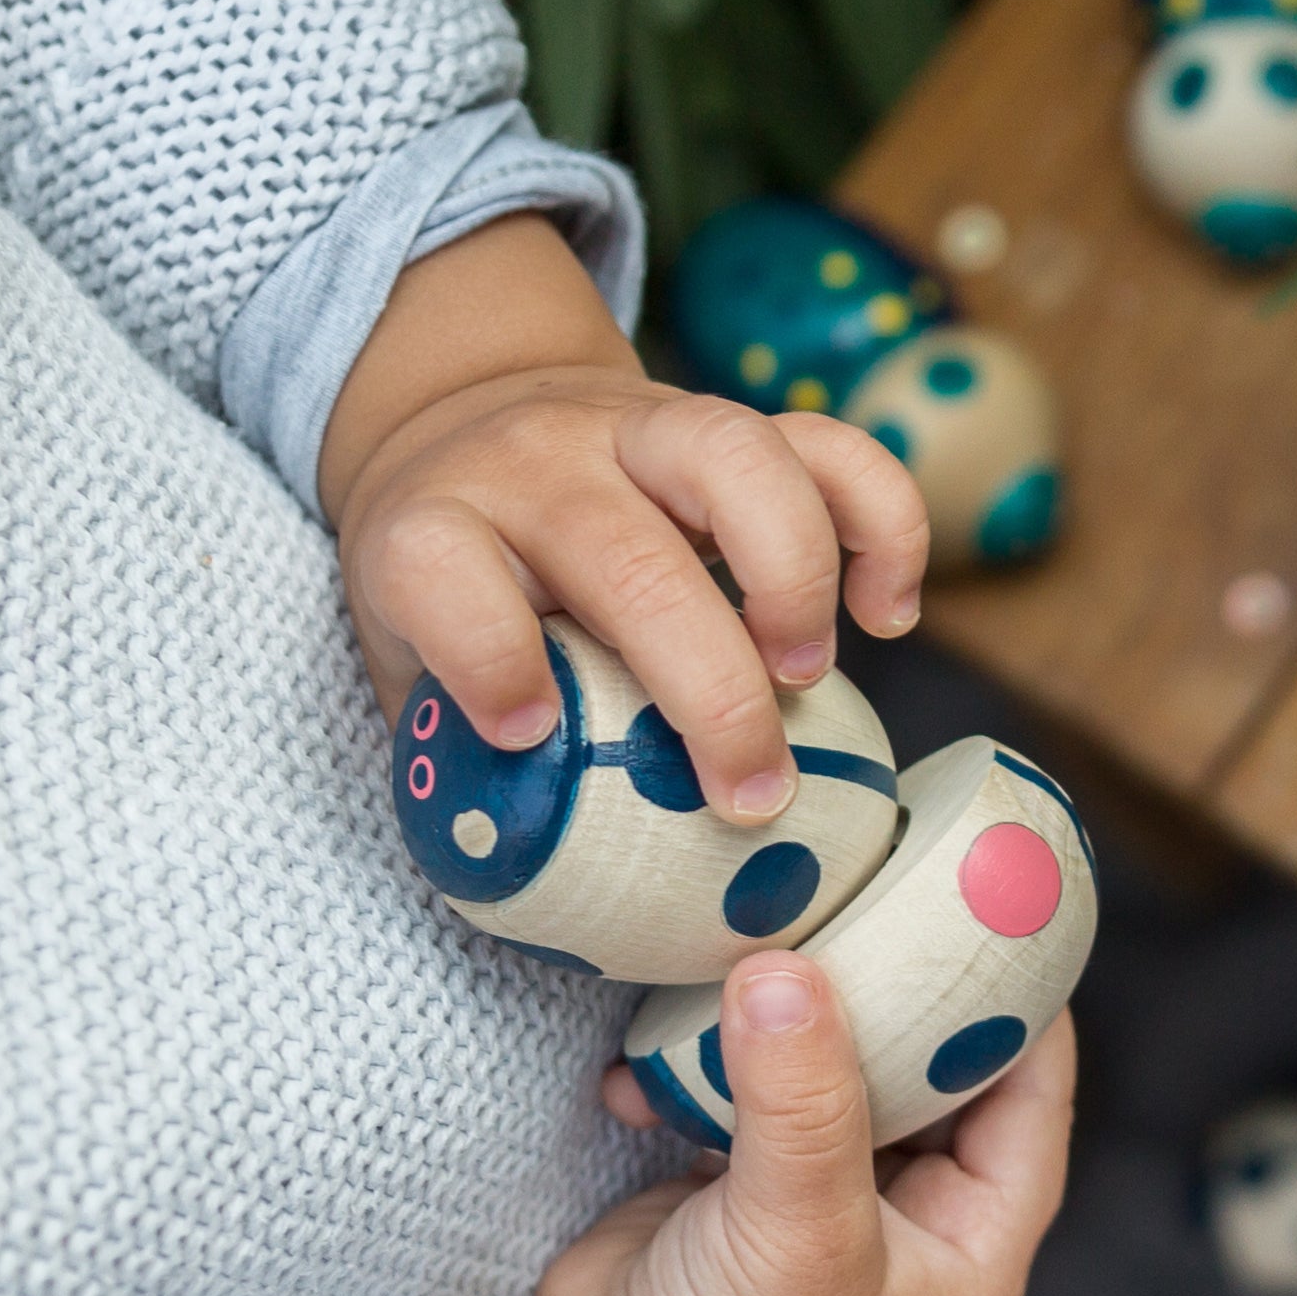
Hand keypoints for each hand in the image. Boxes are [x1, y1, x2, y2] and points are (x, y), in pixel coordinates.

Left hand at [325, 215, 928, 822]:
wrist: (473, 423)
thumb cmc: (458, 583)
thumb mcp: (410, 660)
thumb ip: (458, 748)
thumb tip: (540, 875)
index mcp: (434, 526)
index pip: (441, 566)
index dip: (487, 653)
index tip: (530, 735)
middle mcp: (541, 466)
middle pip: (631, 561)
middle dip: (712, 695)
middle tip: (751, 796)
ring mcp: (644, 431)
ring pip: (738, 459)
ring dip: (794, 584)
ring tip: (806, 678)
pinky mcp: (736, 420)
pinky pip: (836, 450)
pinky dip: (886, 531)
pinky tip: (885, 616)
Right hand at [493, 956, 1073, 1295]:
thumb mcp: (797, 1225)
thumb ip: (803, 1097)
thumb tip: (789, 969)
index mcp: (975, 1240)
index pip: (1033, 1096)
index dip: (1020, 1004)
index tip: (990, 910)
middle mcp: (915, 1216)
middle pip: (933, 1071)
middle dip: (893, 992)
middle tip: (870, 897)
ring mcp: (826, 1197)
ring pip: (833, 1071)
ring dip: (786, 1021)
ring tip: (751, 953)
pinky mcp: (740, 1184)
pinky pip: (741, 1093)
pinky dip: (697, 1069)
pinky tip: (644, 1066)